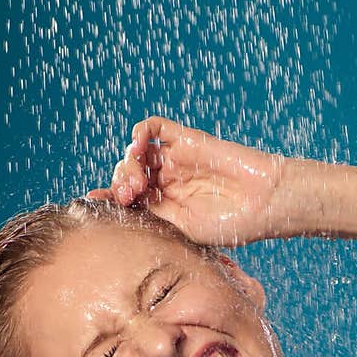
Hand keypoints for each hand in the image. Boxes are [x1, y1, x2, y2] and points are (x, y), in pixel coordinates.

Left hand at [86, 116, 285, 246]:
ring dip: (128, 164)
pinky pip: (155, 127)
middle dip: (121, 183)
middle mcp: (168, 182)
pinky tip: (138, 146)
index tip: (94, 202)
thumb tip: (116, 210)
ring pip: (137, 152)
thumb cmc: (229, 225)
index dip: (108, 197)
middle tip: (129, 196)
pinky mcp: (187, 139)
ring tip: (136, 182)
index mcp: (166, 208)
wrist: (262, 203)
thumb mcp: (182, 229)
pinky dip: (140, 133)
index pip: (128, 199)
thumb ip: (150, 215)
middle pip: (128, 174)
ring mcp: (176, 160)